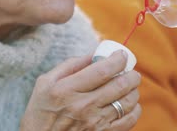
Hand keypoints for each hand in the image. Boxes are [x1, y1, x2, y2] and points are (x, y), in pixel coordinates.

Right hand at [20, 51, 141, 130]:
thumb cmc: (42, 111)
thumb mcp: (45, 83)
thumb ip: (71, 65)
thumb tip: (96, 53)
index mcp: (68, 89)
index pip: (103, 70)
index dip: (119, 59)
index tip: (122, 55)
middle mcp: (83, 106)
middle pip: (121, 85)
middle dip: (132, 74)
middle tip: (131, 71)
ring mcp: (95, 123)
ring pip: (128, 101)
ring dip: (134, 90)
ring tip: (129, 86)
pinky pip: (129, 120)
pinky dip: (134, 109)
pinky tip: (127, 104)